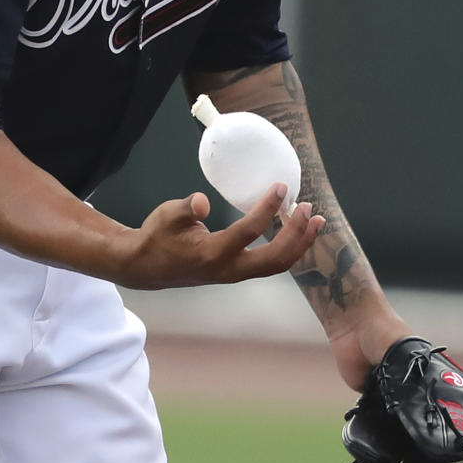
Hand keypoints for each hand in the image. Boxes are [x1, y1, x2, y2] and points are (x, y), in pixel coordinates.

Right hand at [113, 184, 324, 290]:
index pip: (248, 232)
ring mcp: (234, 275)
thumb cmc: (157, 236)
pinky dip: (288, 248)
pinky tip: (296, 230)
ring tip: (316, 221)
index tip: (281, 187)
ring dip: (299, 244)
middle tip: (309, 208)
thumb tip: (202, 200)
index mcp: (212, 254)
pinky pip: (270, 264)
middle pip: (275, 259)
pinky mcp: (236, 272)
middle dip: (297, 234)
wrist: (146, 267)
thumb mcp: (166, 216)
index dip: (268, 209)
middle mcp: (228, 270)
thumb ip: (185, 208)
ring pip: (277, 266)